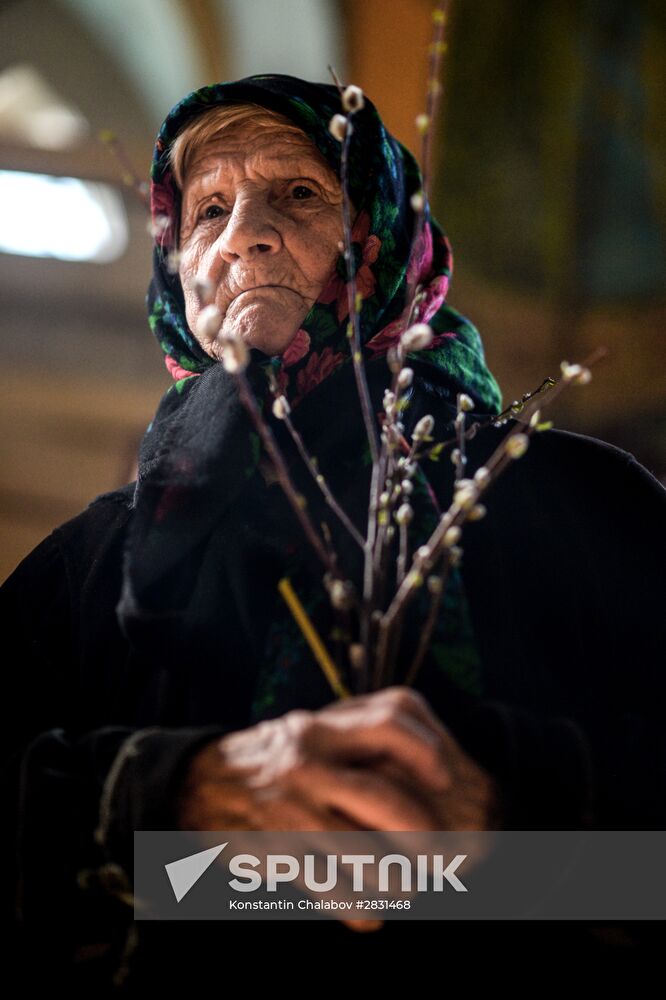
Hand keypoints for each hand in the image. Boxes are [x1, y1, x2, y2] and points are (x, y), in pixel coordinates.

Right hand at [176, 686, 502, 930]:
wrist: (197, 784)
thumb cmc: (272, 757)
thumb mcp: (309, 729)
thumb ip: (357, 733)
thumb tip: (428, 753)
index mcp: (320, 729)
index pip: (390, 724)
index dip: (428, 751)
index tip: (445, 781)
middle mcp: (308, 767)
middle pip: (389, 800)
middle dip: (428, 834)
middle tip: (443, 855)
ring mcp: (293, 813)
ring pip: (371, 860)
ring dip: (402, 882)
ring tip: (409, 887)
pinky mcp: (279, 856)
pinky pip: (338, 896)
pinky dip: (364, 912)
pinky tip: (371, 912)